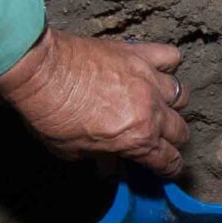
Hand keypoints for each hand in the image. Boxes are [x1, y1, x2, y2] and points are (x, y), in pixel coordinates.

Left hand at [0, 29, 188, 176]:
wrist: (40, 70)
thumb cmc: (50, 113)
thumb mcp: (71, 150)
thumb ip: (98, 158)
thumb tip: (110, 167)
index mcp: (137, 138)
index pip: (169, 161)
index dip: (170, 169)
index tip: (166, 168)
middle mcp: (151, 109)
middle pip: (181, 130)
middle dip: (172, 140)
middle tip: (157, 139)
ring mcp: (149, 78)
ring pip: (181, 95)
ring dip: (171, 104)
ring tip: (157, 104)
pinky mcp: (139, 53)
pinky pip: (170, 57)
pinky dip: (167, 64)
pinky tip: (154, 70)